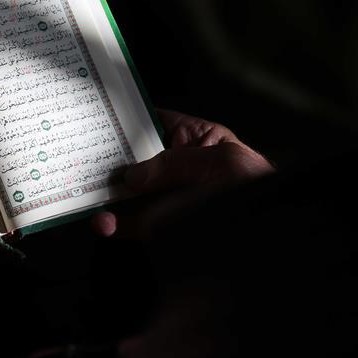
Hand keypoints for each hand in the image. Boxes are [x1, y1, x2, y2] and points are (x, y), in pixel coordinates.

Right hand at [90, 109, 273, 236]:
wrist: (277, 238)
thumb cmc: (258, 188)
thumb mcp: (220, 163)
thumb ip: (172, 164)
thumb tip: (132, 175)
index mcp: (194, 140)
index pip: (149, 124)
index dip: (122, 121)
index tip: (94, 120)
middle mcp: (175, 167)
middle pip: (129, 159)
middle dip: (104, 159)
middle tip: (79, 159)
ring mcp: (165, 198)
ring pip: (123, 193)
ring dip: (102, 195)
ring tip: (86, 196)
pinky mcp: (161, 227)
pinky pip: (128, 224)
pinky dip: (111, 224)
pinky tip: (103, 222)